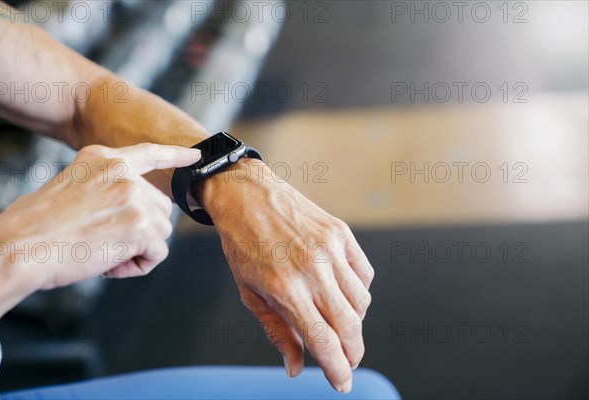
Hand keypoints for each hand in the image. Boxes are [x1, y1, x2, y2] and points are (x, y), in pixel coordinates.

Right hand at [0, 143, 200, 290]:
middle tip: (105, 242)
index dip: (176, 155)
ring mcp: (133, 196)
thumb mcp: (69, 186)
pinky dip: (139, 266)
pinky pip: (158, 253)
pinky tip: (110, 265)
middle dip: (140, 229)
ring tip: (102, 253)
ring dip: (138, 249)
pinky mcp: (139, 225)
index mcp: (103, 158)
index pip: (149, 153)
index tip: (196, 155)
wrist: (18, 248)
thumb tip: (130, 206)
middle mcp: (122, 173)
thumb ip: (103, 187)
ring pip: (161, 231)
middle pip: (159, 206)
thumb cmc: (35, 227)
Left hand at [201, 159, 373, 392]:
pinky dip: (358, 291)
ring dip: (354, 323)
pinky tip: (342, 293)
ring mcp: (331, 248)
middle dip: (352, 353)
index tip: (342, 384)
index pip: (322, 340)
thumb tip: (294, 367)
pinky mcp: (341, 233)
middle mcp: (312, 269)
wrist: (247, 195)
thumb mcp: (250, 292)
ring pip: (361, 302)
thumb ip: (277, 331)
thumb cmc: (242, 245)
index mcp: (285, 288)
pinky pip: (363, 274)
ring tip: (339, 324)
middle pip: (349, 326)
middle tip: (348, 361)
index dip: (336, 369)